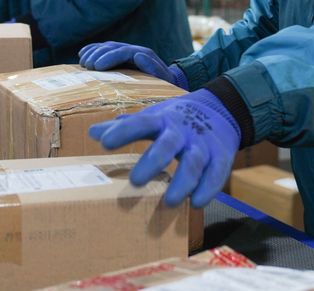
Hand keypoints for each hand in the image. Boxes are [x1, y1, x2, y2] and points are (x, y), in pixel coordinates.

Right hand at [79, 42, 186, 88]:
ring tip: (82, 63)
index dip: (108, 57)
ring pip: (106, 47)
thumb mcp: (163, 78)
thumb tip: (138, 55)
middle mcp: (134, 50)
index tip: (97, 67)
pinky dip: (92, 50)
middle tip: (86, 66)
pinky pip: (103, 50)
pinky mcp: (120, 56)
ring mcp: (126, 51)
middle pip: (112, 47)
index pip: (123, 51)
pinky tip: (82, 54)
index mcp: (143, 54)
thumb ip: (153, 68)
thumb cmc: (166, 84)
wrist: (168, 81)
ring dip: (92, 52)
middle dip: (97, 55)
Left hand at [89, 89, 239, 207]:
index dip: (123, 131)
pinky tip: (196, 203)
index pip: (141, 122)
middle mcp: (182, 131)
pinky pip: (217, 173)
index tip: (104, 143)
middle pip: (168, 144)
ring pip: (194, 162)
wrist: (220, 109)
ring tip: (169, 202)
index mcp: (162, 119)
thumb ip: (125, 128)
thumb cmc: (176, 120)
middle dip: (153, 161)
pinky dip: (208, 188)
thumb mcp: (152, 118)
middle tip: (135, 182)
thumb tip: (92, 133)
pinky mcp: (221, 156)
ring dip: (182, 182)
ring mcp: (203, 144)